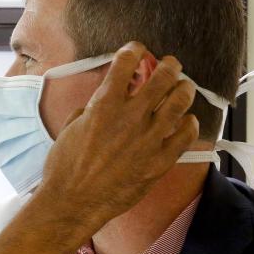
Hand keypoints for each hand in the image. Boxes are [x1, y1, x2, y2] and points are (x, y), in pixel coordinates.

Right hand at [33, 41, 197, 233]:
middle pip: (162, 77)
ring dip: (183, 89)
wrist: (73, 202)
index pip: (126, 62)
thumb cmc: (66, 167)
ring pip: (180, 101)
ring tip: (183, 88)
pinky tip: (184, 122)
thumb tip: (107, 96)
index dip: (134, 50)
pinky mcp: (159, 162)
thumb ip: (93, 107)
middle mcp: (129, 118)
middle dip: (169, 65)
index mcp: (104, 105)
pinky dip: (188, 123)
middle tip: (170, 65)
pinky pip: (186, 134)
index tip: (137, 50)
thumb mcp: (72, 126)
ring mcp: (148, 140)